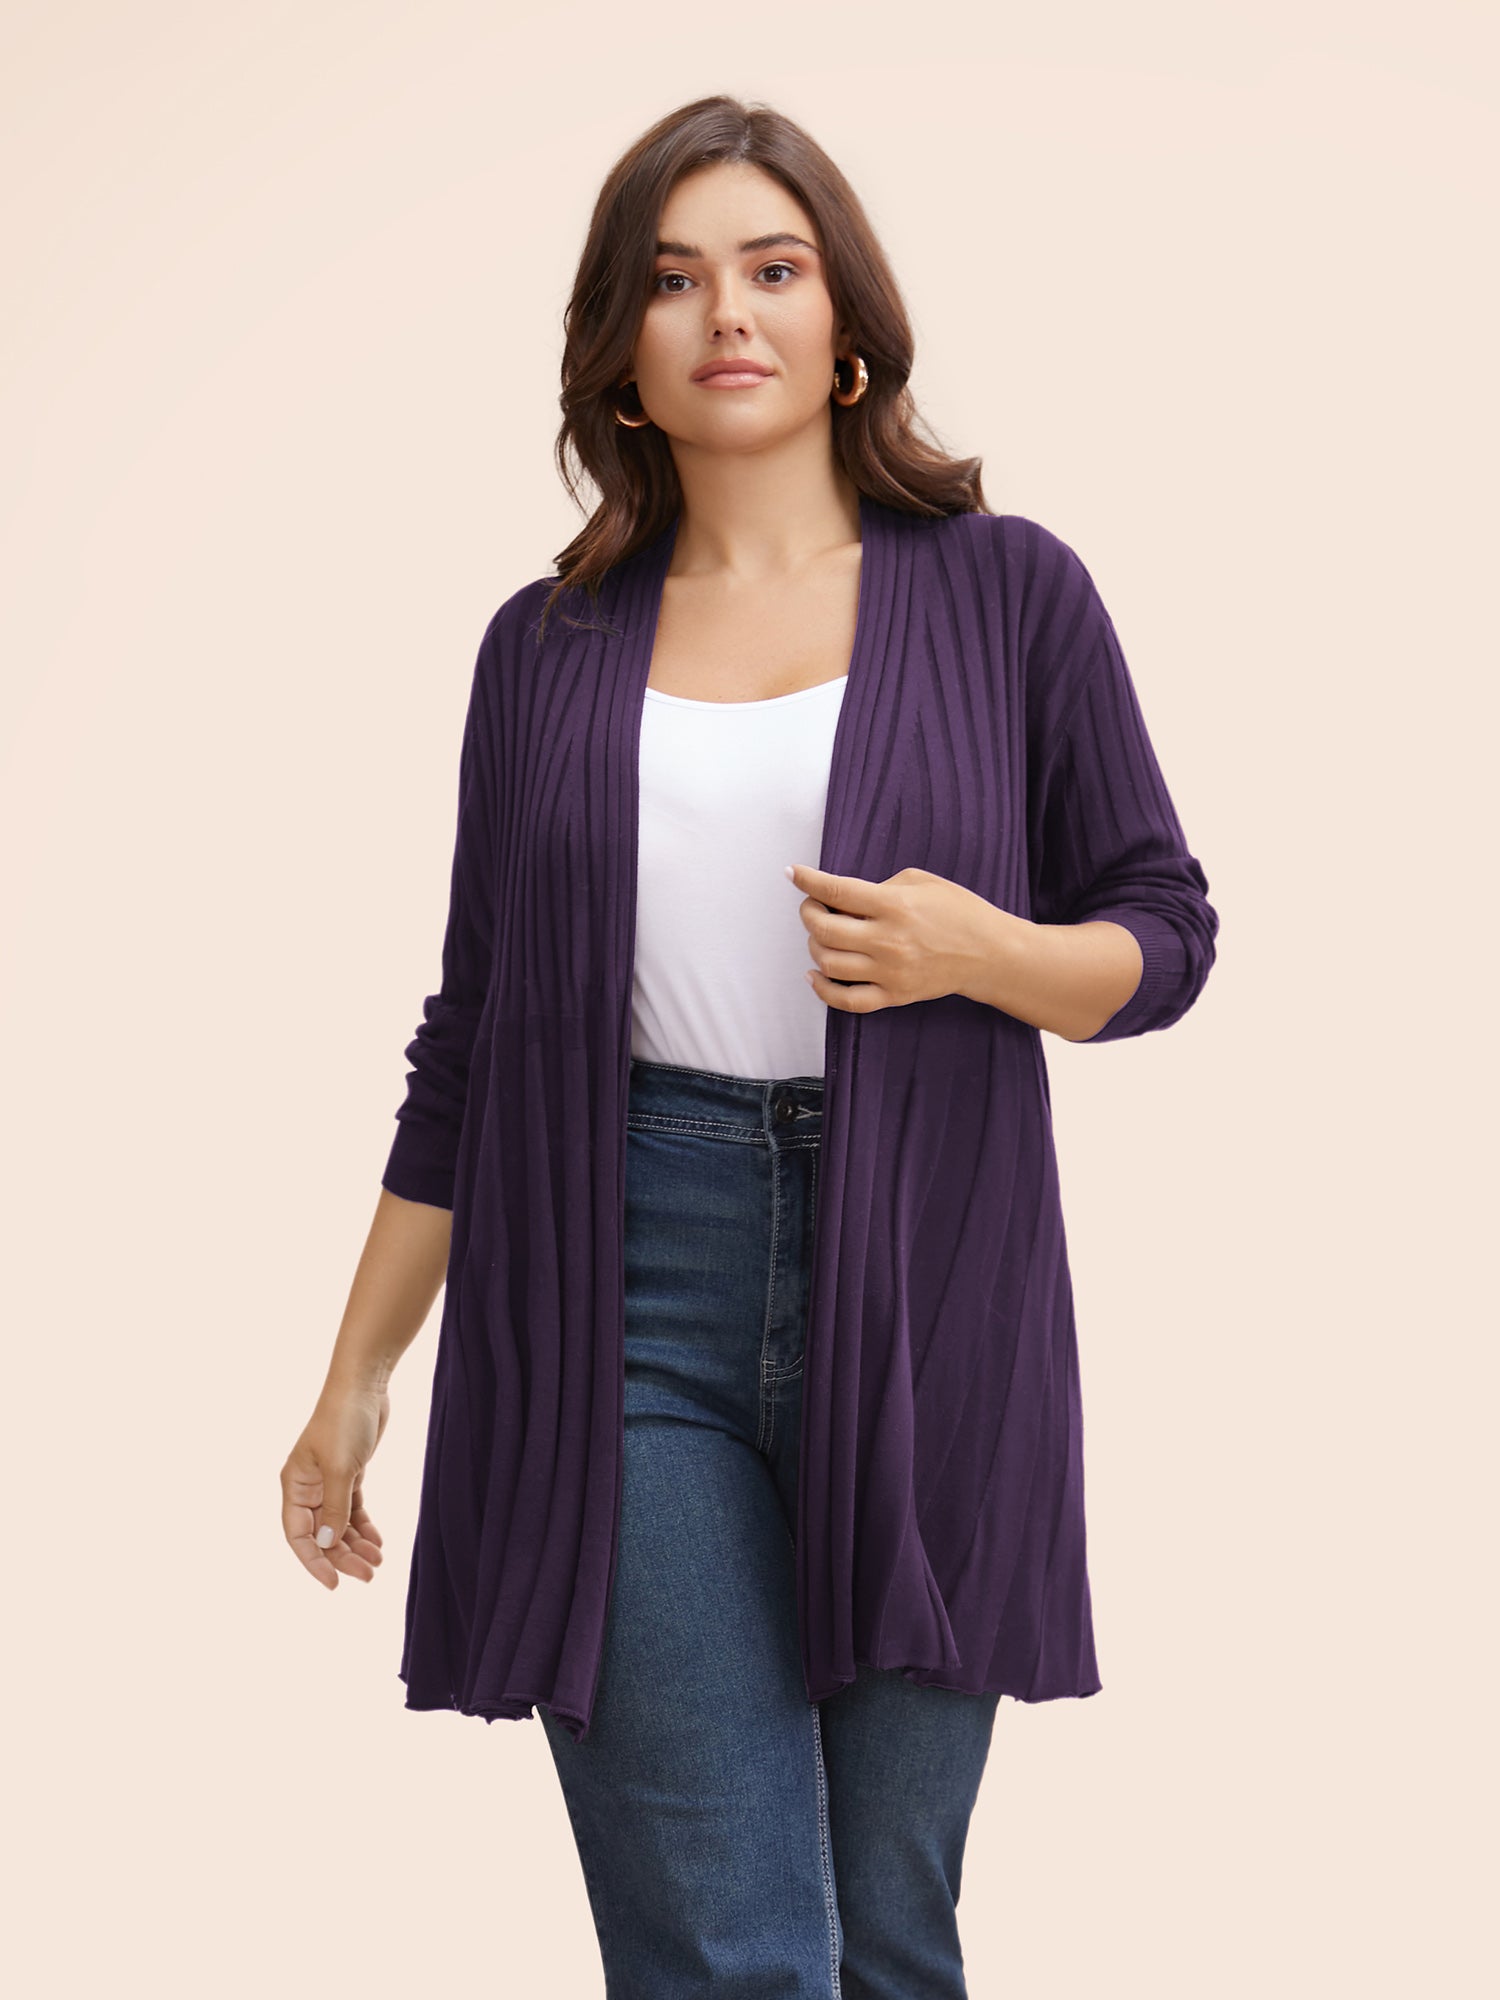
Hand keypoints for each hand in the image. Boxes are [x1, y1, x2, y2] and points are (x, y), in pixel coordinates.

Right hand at [281, 1381, 388, 1589]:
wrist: (365, 1384)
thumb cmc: (345, 1420)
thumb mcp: (341, 1468)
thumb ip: (334, 1507)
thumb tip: (327, 1544)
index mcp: (295, 1485)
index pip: (298, 1535)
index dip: (313, 1562)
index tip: (333, 1584)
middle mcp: (307, 1486)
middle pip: (321, 1533)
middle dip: (342, 1556)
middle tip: (368, 1575)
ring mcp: (328, 1480)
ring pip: (339, 1524)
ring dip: (355, 1544)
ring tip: (377, 1562)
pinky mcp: (349, 1473)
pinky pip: (353, 1509)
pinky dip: (363, 1526)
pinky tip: (377, 1542)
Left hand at [786, 862, 1002, 1013]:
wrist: (990, 953)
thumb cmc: (958, 911)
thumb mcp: (920, 881)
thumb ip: (878, 887)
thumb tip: (843, 899)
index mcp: (894, 905)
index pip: (837, 890)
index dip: (808, 881)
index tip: (793, 873)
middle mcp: (887, 939)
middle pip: (824, 929)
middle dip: (808, 914)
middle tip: (812, 906)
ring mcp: (889, 971)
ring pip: (828, 963)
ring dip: (814, 946)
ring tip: (821, 936)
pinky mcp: (894, 995)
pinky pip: (846, 1000)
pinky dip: (822, 989)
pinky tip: (815, 974)